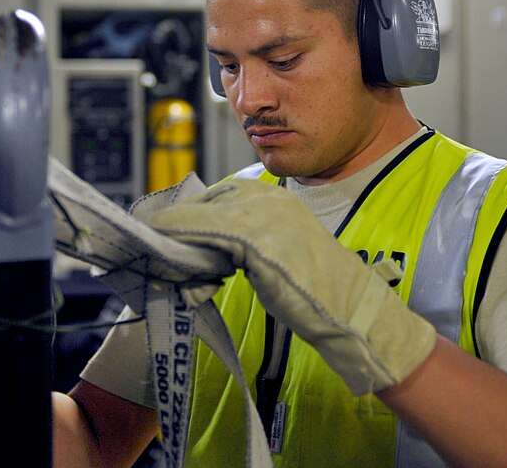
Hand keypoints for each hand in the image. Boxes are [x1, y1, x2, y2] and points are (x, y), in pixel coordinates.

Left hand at [147, 179, 436, 394]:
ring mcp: (261, 214)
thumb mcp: (271, 254)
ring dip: (174, 239)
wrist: (349, 309)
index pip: (214, 198)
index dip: (186, 221)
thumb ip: (238, 244)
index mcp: (271, 197)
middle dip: (177, 230)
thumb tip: (196, 253)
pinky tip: (169, 258)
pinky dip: (181, 241)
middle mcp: (265, 197)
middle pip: (203, 204)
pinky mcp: (254, 236)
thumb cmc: (312, 288)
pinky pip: (205, 232)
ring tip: (160, 260)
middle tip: (157, 250)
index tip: (165, 238)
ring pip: (199, 217)